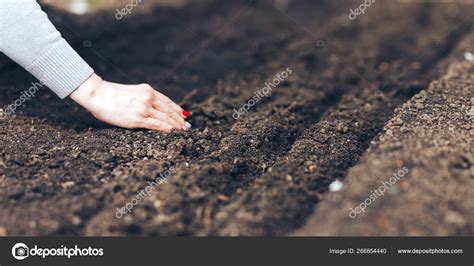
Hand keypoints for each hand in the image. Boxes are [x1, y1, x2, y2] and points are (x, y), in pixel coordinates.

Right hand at [70, 74, 190, 131]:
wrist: (98, 94)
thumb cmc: (110, 95)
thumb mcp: (132, 92)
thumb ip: (142, 98)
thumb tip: (150, 109)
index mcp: (147, 90)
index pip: (167, 101)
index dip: (177, 109)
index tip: (184, 114)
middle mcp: (148, 98)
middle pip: (169, 110)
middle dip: (179, 119)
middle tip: (187, 125)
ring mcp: (144, 108)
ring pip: (165, 118)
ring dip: (176, 125)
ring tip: (183, 130)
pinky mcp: (138, 118)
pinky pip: (156, 125)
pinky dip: (166, 128)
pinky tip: (173, 131)